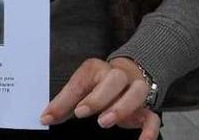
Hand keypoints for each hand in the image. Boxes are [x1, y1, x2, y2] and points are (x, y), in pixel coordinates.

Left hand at [41, 58, 160, 139]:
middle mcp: (118, 76)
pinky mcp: (146, 107)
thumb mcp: (79, 87)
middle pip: (115, 78)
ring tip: (106, 122)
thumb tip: (46, 118)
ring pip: (137, 92)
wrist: (129, 73)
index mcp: (96, 69)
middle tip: (86, 114)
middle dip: (100, 97)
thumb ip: (63, 103)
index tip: (74, 111)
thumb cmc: (98, 83)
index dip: (79, 96)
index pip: (84, 80)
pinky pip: (152, 116)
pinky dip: (149, 129)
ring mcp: (134, 90)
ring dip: (122, 107)